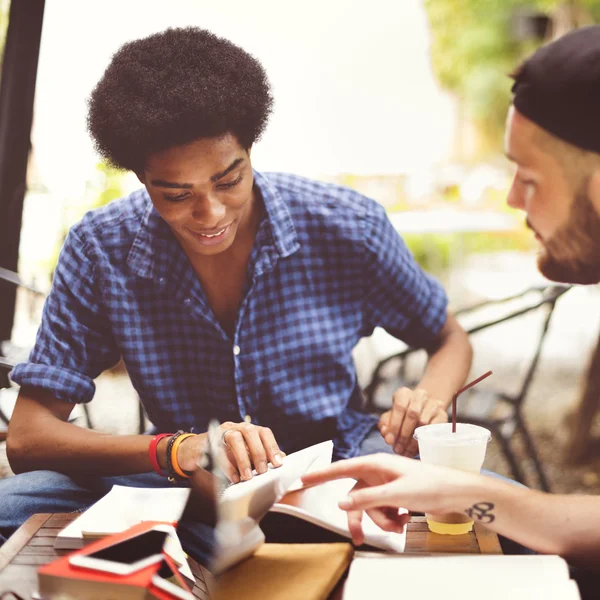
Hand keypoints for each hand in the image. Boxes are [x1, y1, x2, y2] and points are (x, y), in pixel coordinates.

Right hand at [177, 422, 283, 482]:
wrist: (194, 451)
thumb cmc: (224, 453)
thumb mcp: (244, 454)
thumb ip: (260, 456)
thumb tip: (281, 460)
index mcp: (247, 430)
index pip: (264, 432)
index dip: (272, 446)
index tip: (278, 463)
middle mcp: (235, 427)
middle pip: (250, 432)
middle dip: (258, 452)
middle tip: (262, 471)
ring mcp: (220, 432)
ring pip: (234, 438)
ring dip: (242, 458)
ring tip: (246, 477)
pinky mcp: (207, 441)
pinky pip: (217, 450)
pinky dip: (226, 465)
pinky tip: (233, 477)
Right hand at [301, 454, 475, 543]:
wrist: (455, 492)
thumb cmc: (429, 484)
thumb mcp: (395, 494)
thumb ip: (366, 499)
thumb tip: (342, 503)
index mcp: (374, 464)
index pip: (341, 469)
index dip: (320, 475)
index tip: (302, 479)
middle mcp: (377, 473)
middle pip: (355, 498)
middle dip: (360, 518)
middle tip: (357, 539)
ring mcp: (385, 484)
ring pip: (369, 507)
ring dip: (381, 520)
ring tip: (400, 522)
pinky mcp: (394, 495)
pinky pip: (382, 510)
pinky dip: (390, 519)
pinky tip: (404, 518)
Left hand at [379, 387, 446, 455]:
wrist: (423, 410)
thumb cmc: (402, 415)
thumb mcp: (390, 417)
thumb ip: (386, 425)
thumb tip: (386, 434)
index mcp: (404, 394)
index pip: (399, 406)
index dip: (394, 425)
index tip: (390, 440)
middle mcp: (419, 395)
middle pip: (412, 414)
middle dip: (404, 434)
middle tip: (399, 449)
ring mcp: (433, 404)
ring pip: (423, 421)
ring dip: (414, 439)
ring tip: (407, 450)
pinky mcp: (442, 414)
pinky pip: (434, 427)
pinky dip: (426, 439)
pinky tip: (418, 447)